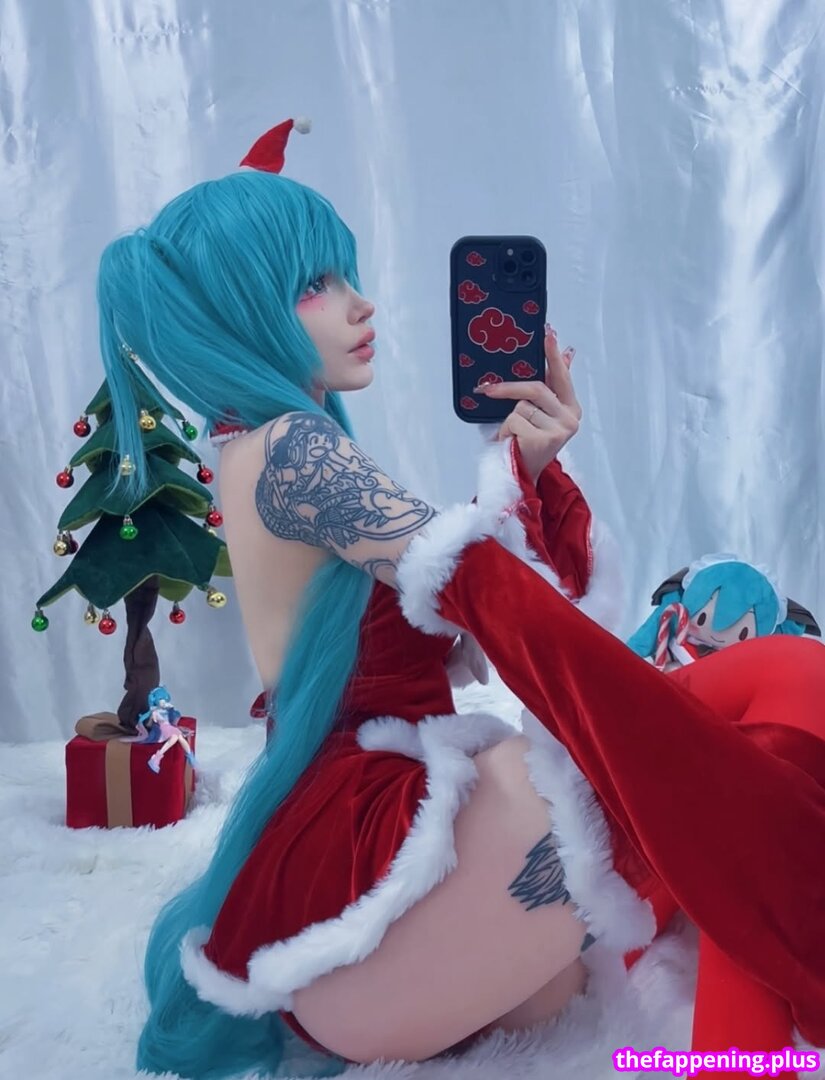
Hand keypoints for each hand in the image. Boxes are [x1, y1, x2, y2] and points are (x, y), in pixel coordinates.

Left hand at [474, 327, 581, 482]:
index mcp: (572, 407)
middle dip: (509, 388)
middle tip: (487, 389)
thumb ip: (554, 383)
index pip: (561, 375)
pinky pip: (514, 421)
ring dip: (510, 420)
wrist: (525, 473)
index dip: (553, 354)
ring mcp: (559, 430)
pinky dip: (507, 431)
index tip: (548, 332)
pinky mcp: (543, 440)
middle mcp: (571, 418)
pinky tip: (514, 442)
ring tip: (515, 434)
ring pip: (521, 407)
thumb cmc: (532, 440)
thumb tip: (568, 352)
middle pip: (536, 389)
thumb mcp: (544, 411)